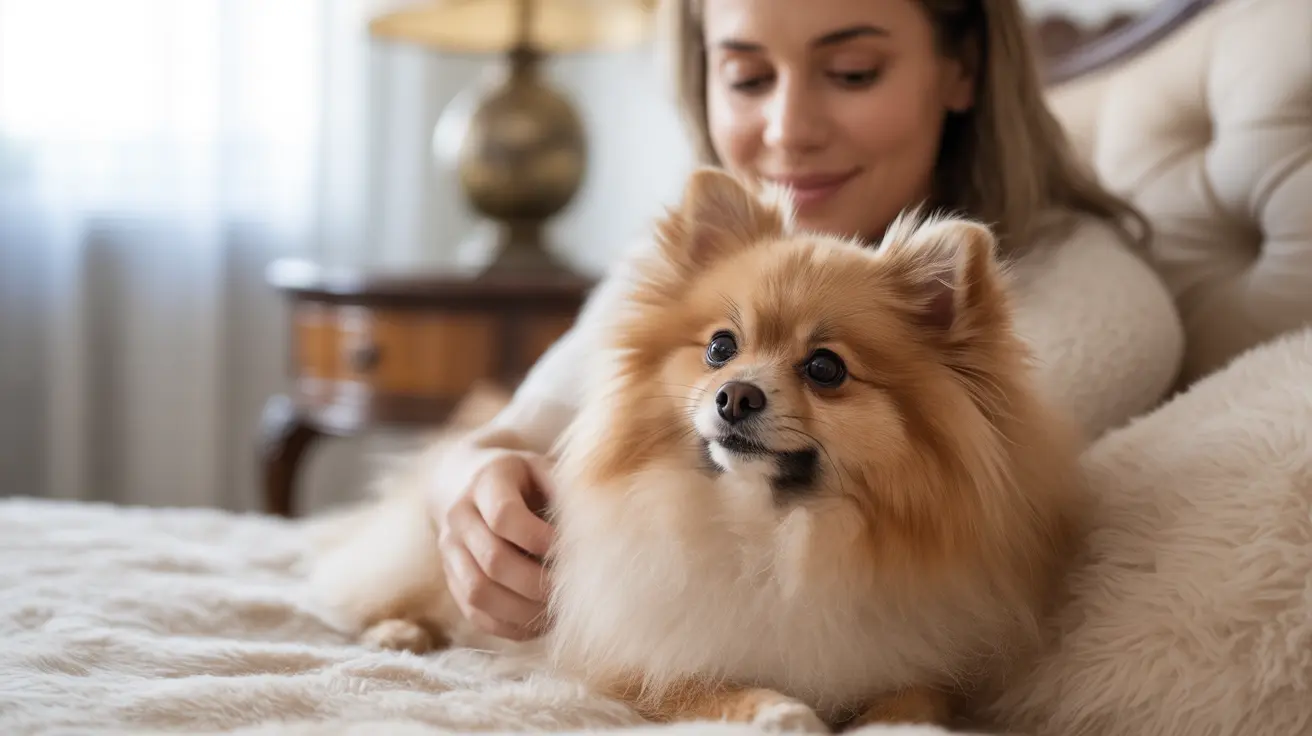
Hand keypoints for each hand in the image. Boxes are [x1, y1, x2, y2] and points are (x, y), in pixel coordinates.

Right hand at [433, 449, 555, 640]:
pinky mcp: (451, 579)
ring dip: (522, 610)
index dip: (540, 540)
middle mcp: (460, 514)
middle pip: (493, 561)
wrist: (473, 484)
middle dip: (537, 583)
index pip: (504, 517)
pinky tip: (538, 622)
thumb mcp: (546, 471)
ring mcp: (450, 549)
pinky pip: (475, 613)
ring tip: (555, 612)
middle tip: (568, 591)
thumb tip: (594, 532)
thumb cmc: (526, 481)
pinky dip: (509, 626)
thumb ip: (565, 494)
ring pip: (479, 592)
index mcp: (487, 481)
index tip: (568, 551)